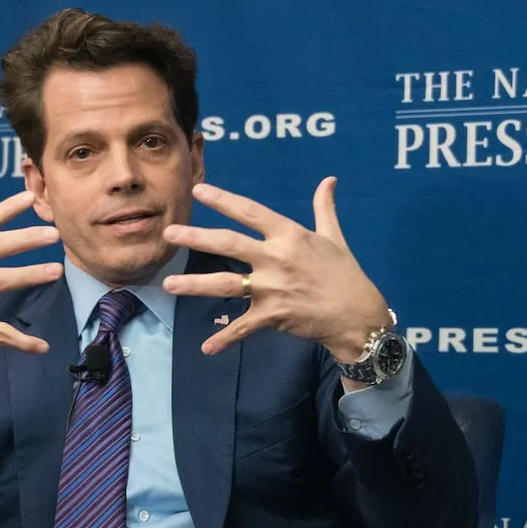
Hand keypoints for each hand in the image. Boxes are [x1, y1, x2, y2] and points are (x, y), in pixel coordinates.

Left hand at [161, 177, 391, 362]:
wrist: (357, 314)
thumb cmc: (345, 274)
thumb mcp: (334, 237)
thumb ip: (324, 208)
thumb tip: (329, 180)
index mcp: (289, 235)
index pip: (250, 212)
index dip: (224, 200)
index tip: (199, 190)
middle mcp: (276, 259)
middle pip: (229, 244)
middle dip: (196, 238)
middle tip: (169, 233)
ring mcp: (272, 288)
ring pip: (225, 285)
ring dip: (195, 285)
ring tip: (168, 285)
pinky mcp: (272, 316)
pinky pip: (243, 327)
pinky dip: (224, 338)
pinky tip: (206, 347)